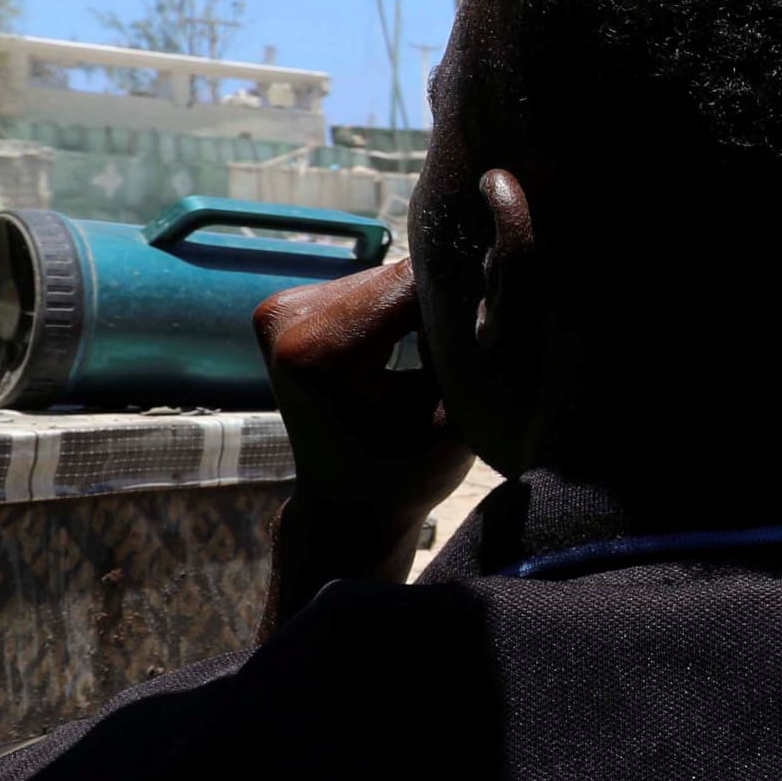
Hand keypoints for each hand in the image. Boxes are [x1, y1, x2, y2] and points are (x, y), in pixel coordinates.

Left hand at [255, 262, 474, 631]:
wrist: (346, 505)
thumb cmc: (405, 475)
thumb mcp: (454, 421)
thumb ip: (472, 354)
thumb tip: (491, 288)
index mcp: (321, 350)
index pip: (412, 283)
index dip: (465, 293)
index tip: (500, 316)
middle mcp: (287, 316)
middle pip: (395, 276)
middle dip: (443, 299)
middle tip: (476, 337)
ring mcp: (281, 308)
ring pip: (384, 277)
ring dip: (422, 301)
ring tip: (444, 344)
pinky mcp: (288, 306)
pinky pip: (366, 287)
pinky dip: (399, 307)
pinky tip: (415, 339)